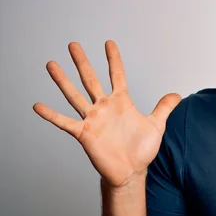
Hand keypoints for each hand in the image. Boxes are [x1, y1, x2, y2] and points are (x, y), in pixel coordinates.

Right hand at [33, 40, 180, 187]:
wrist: (131, 172)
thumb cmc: (141, 150)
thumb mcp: (156, 125)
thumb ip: (164, 108)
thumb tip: (177, 94)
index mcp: (121, 102)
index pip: (117, 75)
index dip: (113, 59)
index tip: (109, 43)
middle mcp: (104, 107)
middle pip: (91, 79)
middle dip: (82, 62)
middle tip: (73, 44)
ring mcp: (93, 119)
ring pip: (75, 96)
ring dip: (63, 81)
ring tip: (51, 64)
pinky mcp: (85, 134)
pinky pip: (65, 123)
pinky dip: (52, 115)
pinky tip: (38, 106)